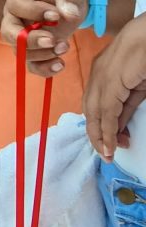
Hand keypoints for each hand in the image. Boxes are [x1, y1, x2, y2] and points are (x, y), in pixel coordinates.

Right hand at [1, 0, 87, 76]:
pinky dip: (44, 68)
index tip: (57, 15)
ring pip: (20, 51)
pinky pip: (31, 64)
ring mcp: (21, 31)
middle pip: (9, 32)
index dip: (33, 12)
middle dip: (30, 40)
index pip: (16, 5)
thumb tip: (69, 14)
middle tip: (52, 40)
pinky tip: (60, 64)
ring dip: (43, 53)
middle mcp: (13, 12)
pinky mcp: (33, 47)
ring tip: (65, 46)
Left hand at [83, 13, 145, 160]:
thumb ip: (125, 106)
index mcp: (101, 73)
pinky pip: (106, 110)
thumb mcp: (136, 88)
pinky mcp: (110, 81)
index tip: (110, 143)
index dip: (99, 125)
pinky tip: (112, 143)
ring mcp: (101, 76)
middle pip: (89, 110)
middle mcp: (96, 74)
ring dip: (100, 136)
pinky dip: (108, 129)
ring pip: (94, 112)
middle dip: (96, 134)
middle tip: (106, 153)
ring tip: (108, 153)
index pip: (93, 104)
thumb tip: (118, 128)